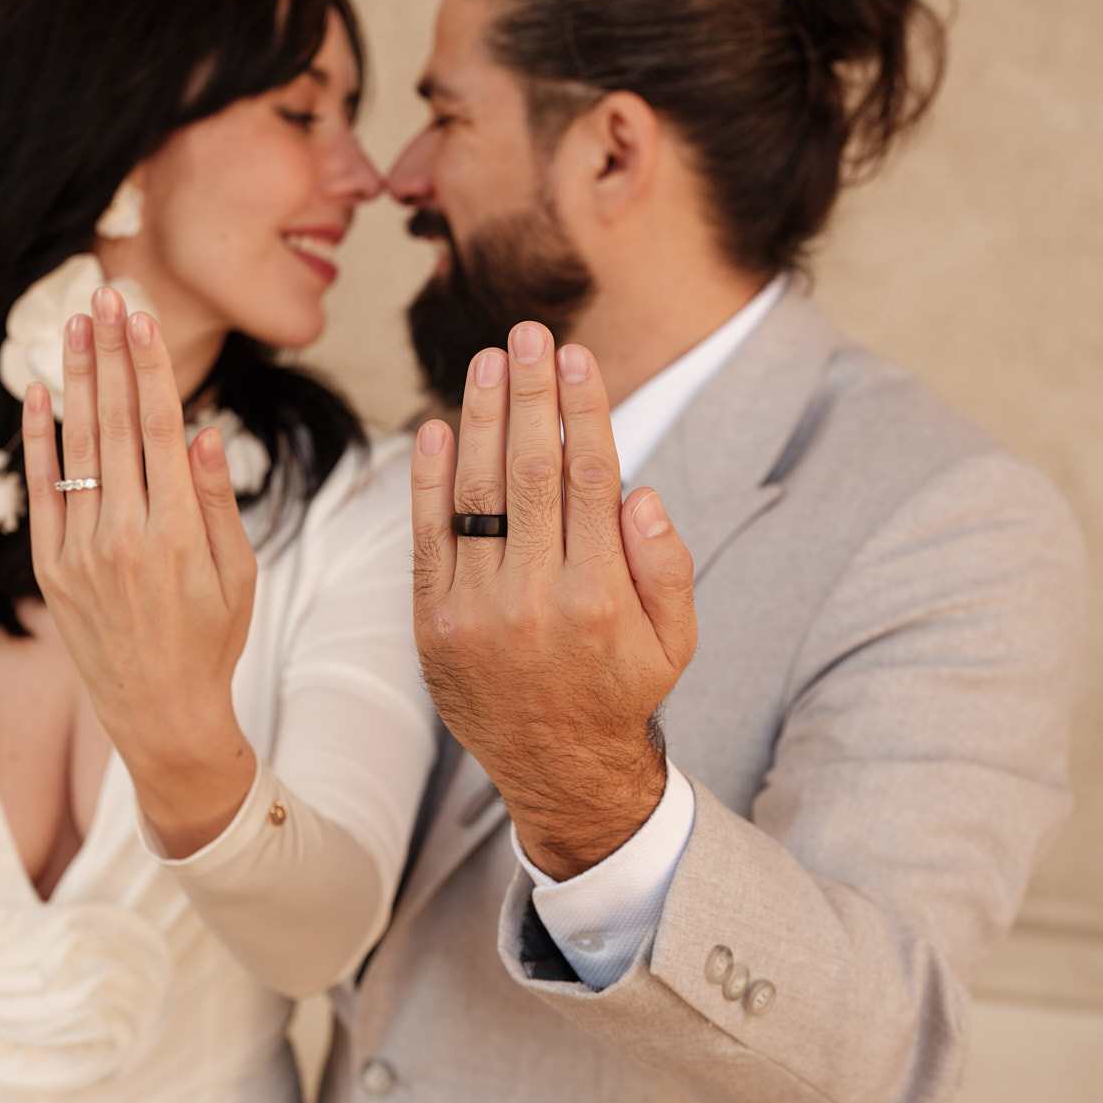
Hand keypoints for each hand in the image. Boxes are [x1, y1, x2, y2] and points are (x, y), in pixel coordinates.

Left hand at [23, 286, 258, 857]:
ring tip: (72, 324)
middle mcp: (125, 535)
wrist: (161, 714)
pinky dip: (38, 441)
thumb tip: (198, 428)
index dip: (148, 365)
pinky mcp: (52, 568)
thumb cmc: (212, 640)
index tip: (139, 314)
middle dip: (110, 353)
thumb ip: (214, 498)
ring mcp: (81, 552)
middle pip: (115, 423)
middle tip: (103, 293)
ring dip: (74, 380)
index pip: (159, 427)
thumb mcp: (238, 573)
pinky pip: (43, 491)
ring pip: (77, 448)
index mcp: (179, 532)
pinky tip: (37, 393)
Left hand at [411, 322, 697, 878]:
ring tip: (487, 361)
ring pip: (474, 497)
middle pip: (529, 473)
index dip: (582, 411)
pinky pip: (427, 539)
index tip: (576, 357)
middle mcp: (534, 602)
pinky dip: (428, 481)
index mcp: (599, 598)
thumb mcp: (675, 639)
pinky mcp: (432, 623)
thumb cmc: (621, 688)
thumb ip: (667, 566)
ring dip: (479, 419)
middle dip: (529, 395)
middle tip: (528, 333)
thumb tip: (638, 492)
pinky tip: (438, 428)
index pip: (589, 480)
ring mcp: (475, 613)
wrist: (556, 770)